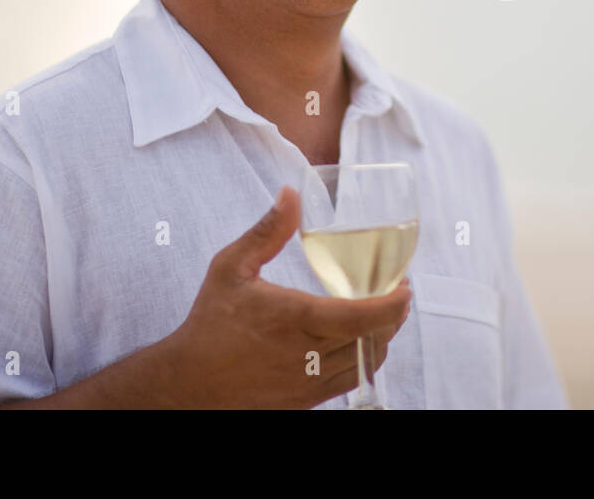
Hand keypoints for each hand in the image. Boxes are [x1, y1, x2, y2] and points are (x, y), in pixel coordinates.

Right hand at [163, 186, 411, 407]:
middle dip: (393, 317)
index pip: (360, 317)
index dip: (391, 305)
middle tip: (397, 293)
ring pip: (366, 363)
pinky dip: (364, 361)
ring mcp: (307, 383)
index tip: (405, 288)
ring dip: (381, 339)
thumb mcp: (232, 267)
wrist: (188, 382)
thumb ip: (267, 231)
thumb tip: (291, 193)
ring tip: (381, 315)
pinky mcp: (305, 401)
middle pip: (372, 339)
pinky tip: (359, 342)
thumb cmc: (210, 322)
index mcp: (294, 318)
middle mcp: (306, 355)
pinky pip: (349, 382)